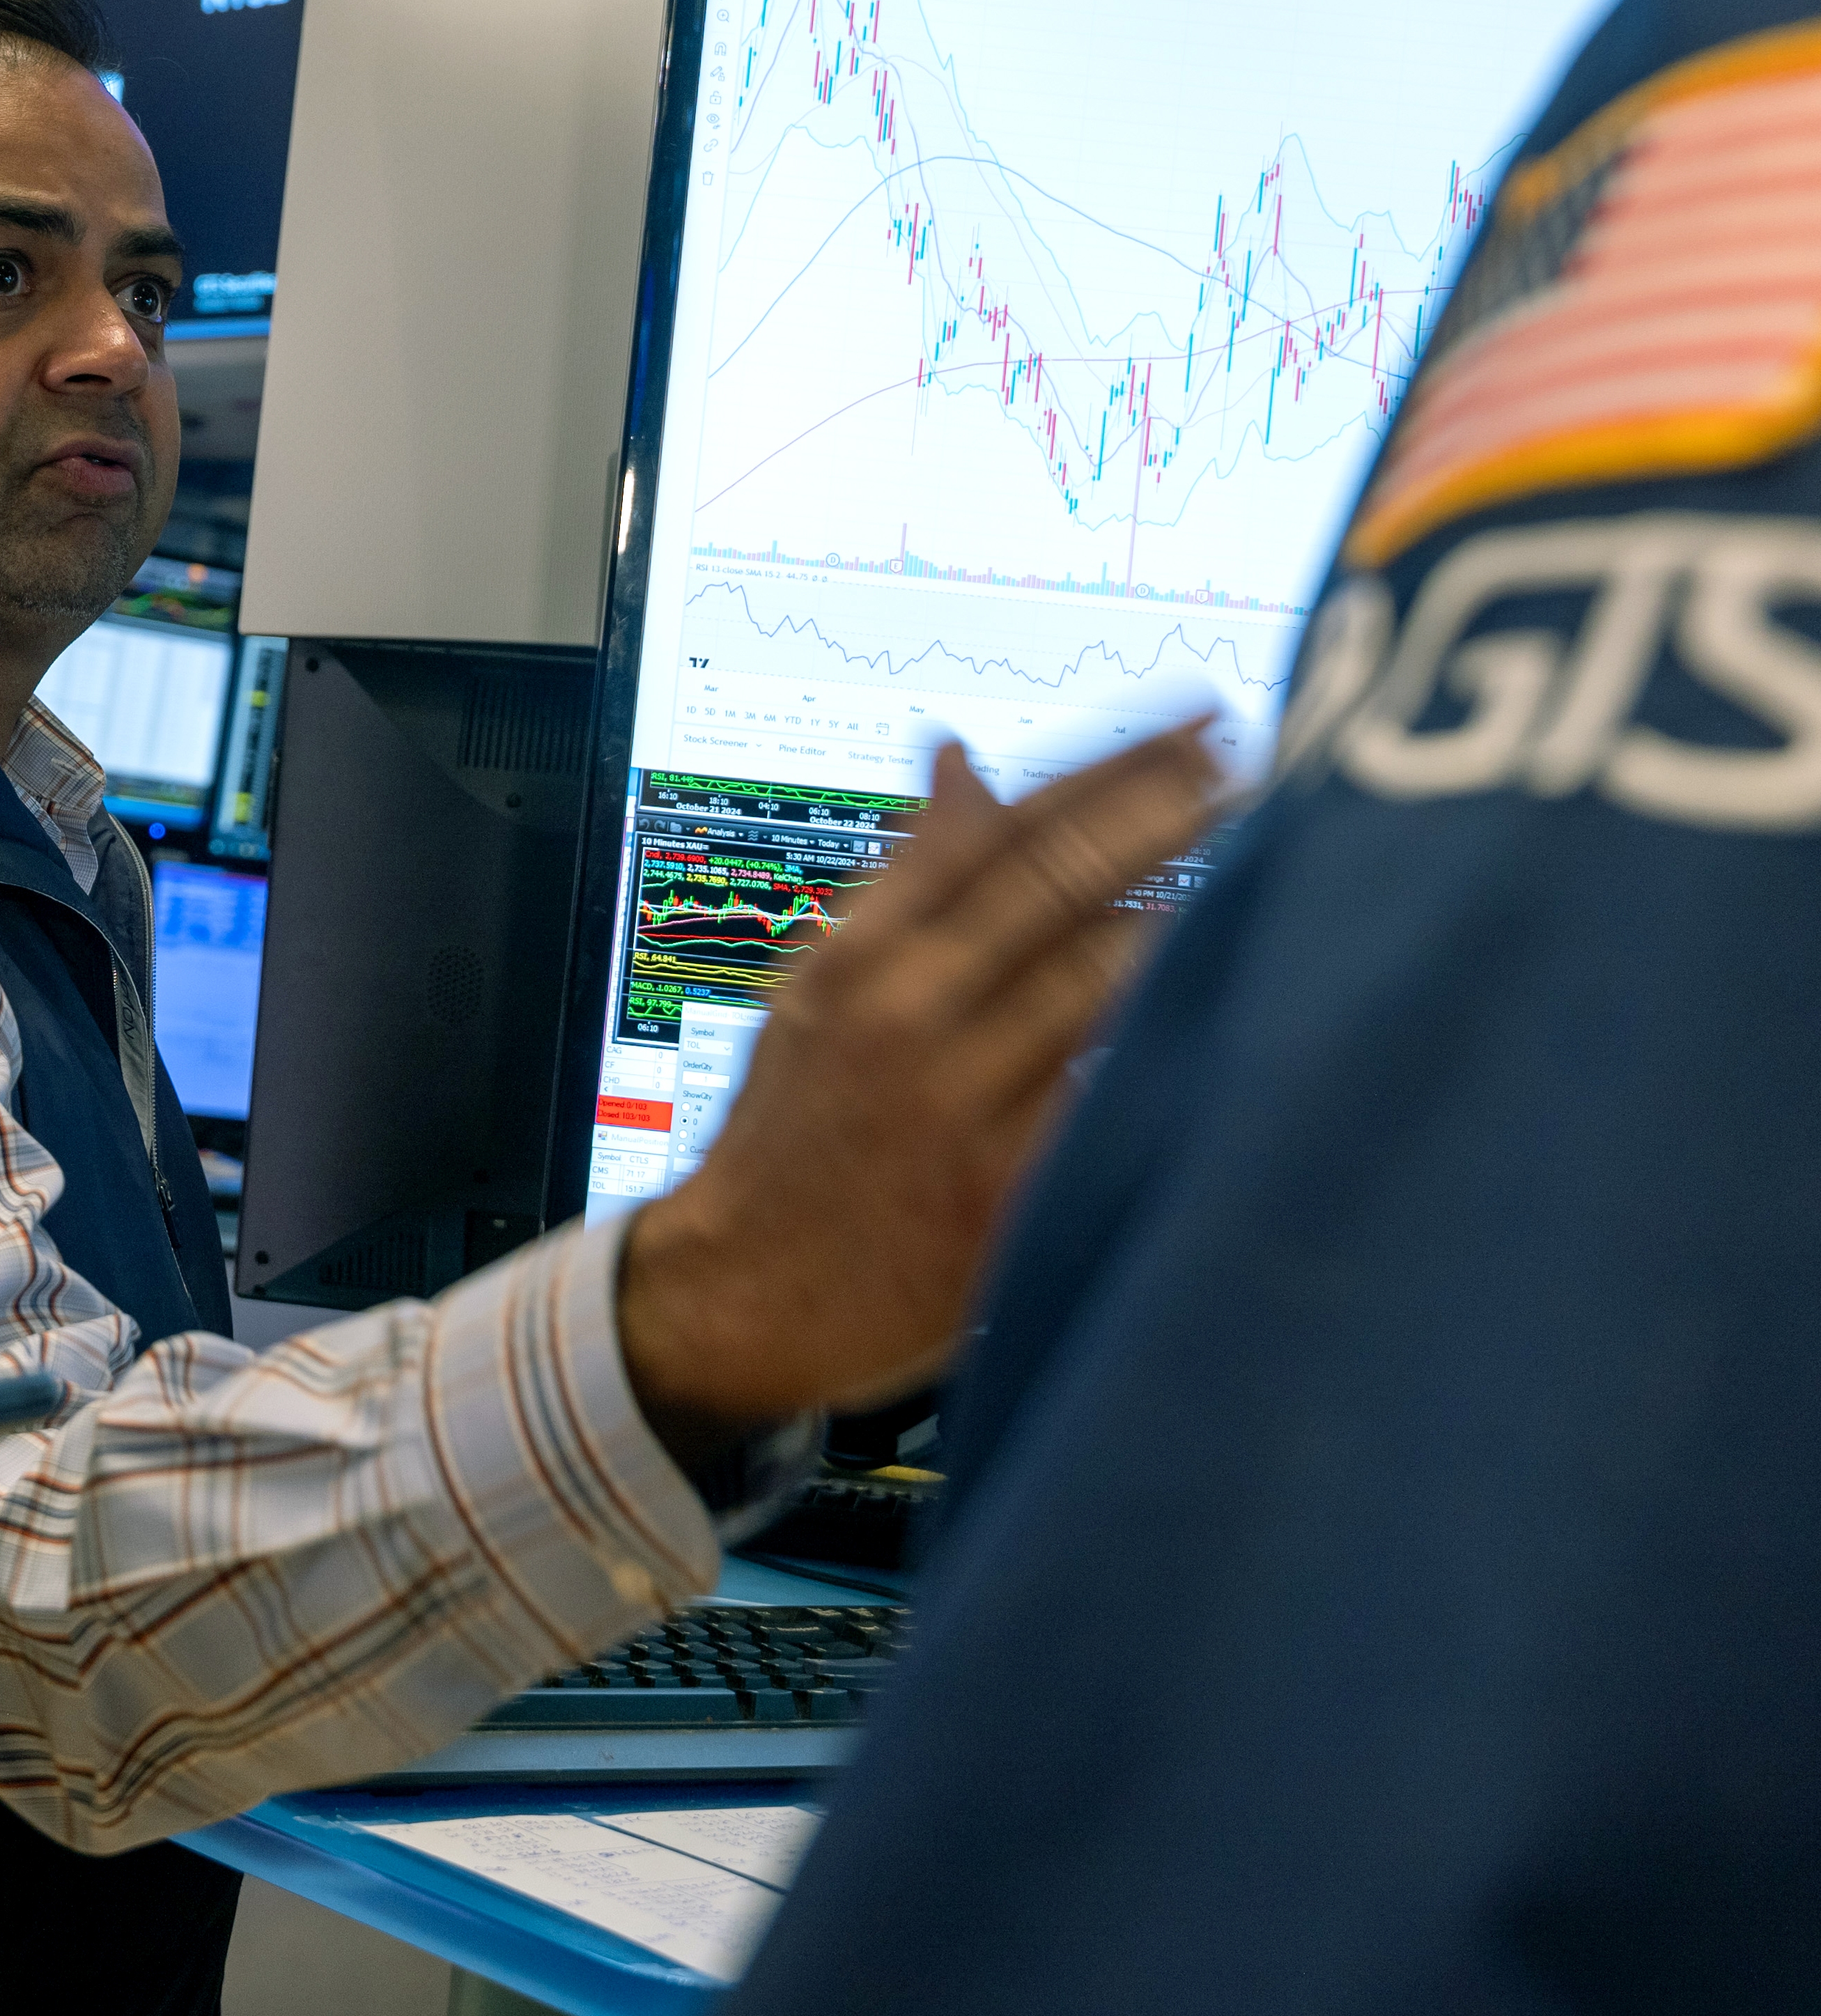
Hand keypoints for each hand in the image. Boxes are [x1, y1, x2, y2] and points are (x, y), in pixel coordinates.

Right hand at [618, 725, 1220, 1437]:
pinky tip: (1240, 1005)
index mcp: (856, 958)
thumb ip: (903, 877)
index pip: (994, 830)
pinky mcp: (1002, 1196)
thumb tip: (958, 755)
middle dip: (1163, 813)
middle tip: (1256, 761)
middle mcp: (903, 1018)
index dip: (1105, 768)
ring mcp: (955, 1107)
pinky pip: (1105, 1102)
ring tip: (1272, 859)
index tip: (1192, 723)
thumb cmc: (796, 1129)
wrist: (743, 1292)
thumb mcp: (819, 986)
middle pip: (1053, 886)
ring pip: (1096, 986)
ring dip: (1189, 916)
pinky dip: (1169, 1050)